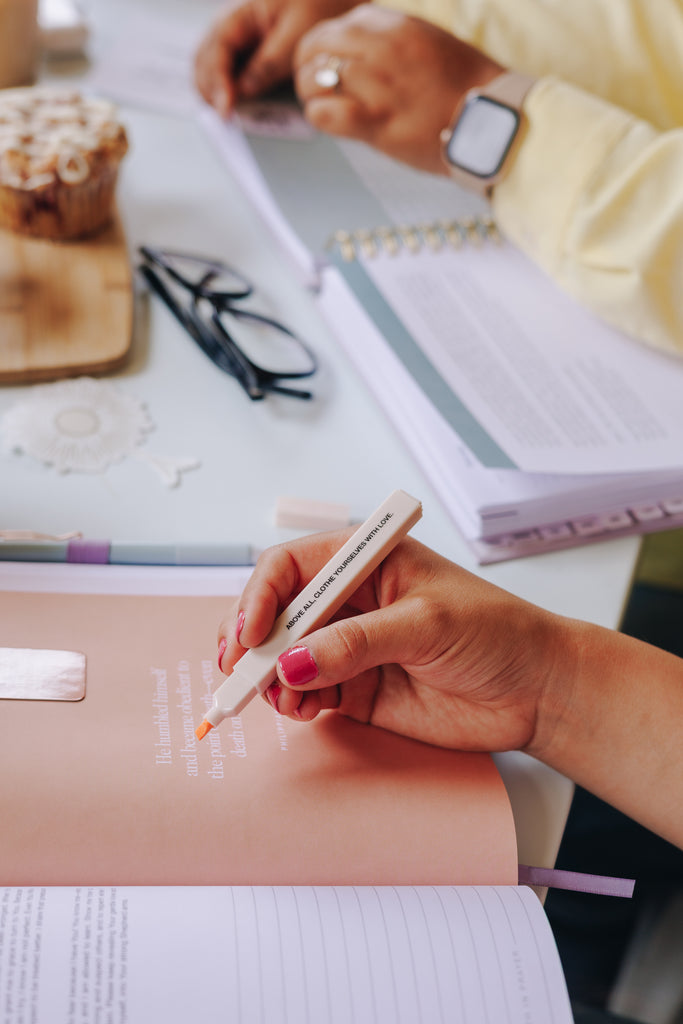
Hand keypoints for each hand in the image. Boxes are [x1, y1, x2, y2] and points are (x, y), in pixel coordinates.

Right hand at [194, 0, 359, 115]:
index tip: (226, 107)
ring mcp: (241, 38)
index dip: (218, 81)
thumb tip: (244, 91)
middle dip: (210, 89)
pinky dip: (227, 89)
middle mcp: (235, 25)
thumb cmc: (322, 2)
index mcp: (242, 13)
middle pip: (205, 60)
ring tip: (226, 115)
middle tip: (224, 117)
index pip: (217, 49)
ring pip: (211, 67)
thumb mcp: (297, 35)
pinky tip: (235, 105)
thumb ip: (269, 64)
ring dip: (214, 91)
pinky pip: (229, 71)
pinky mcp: (251, 51)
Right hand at [218, 532, 570, 754]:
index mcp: (366, 562)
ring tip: (277, 697)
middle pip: (276, 613)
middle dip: (251, 641)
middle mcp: (350, 601)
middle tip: (239, 671)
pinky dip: (291, 702)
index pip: (291, 567)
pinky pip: (305, 693)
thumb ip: (357, 643)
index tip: (250, 633)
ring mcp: (349, 647)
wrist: (538, 691)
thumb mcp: (427, 624)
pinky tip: (300, 709)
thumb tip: (292, 662)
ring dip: (267, 677)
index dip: (261, 596)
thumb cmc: (498, 634)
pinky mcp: (355, 689)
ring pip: (282, 657)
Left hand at [294, 5, 504, 173]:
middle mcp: (382, 48)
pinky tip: (327, 120)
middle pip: (317, 44)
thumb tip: (365, 51)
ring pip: (313, 76)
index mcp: (396, 26)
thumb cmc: (467, 90)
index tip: (329, 63)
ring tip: (320, 105)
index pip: (340, 24)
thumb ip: (394, 43)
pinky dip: (318, 115)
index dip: (325, 45)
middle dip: (307, 65)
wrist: (491, 123)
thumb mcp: (429, 44)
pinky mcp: (375, 121)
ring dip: (309, 92)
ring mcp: (377, 84)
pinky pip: (324, 111)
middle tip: (312, 85)